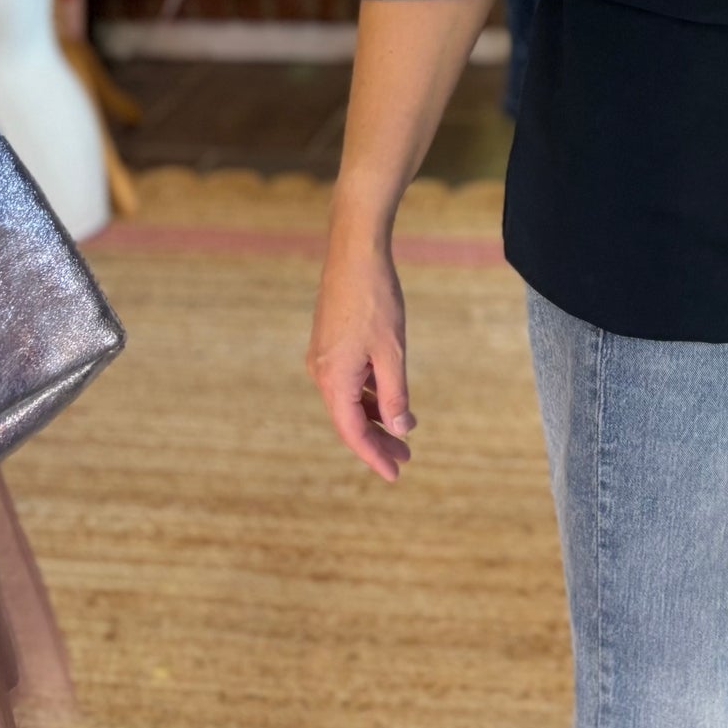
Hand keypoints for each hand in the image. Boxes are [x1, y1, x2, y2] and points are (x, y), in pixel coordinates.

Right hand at [308, 224, 414, 483]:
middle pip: (349, 420)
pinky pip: (347, 382)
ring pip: (348, 401)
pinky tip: (389, 398)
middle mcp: (321, 373)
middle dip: (378, 440)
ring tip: (403, 432)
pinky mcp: (329, 344)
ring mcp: (323, 358)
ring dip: (375, 418)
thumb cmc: (376, 300)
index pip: (353, 432)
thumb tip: (400, 428)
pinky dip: (368, 395)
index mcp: (334, 379)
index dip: (374, 456)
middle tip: (406, 458)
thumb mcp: (393, 352)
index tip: (396, 474)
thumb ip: (395, 393)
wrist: (355, 253)